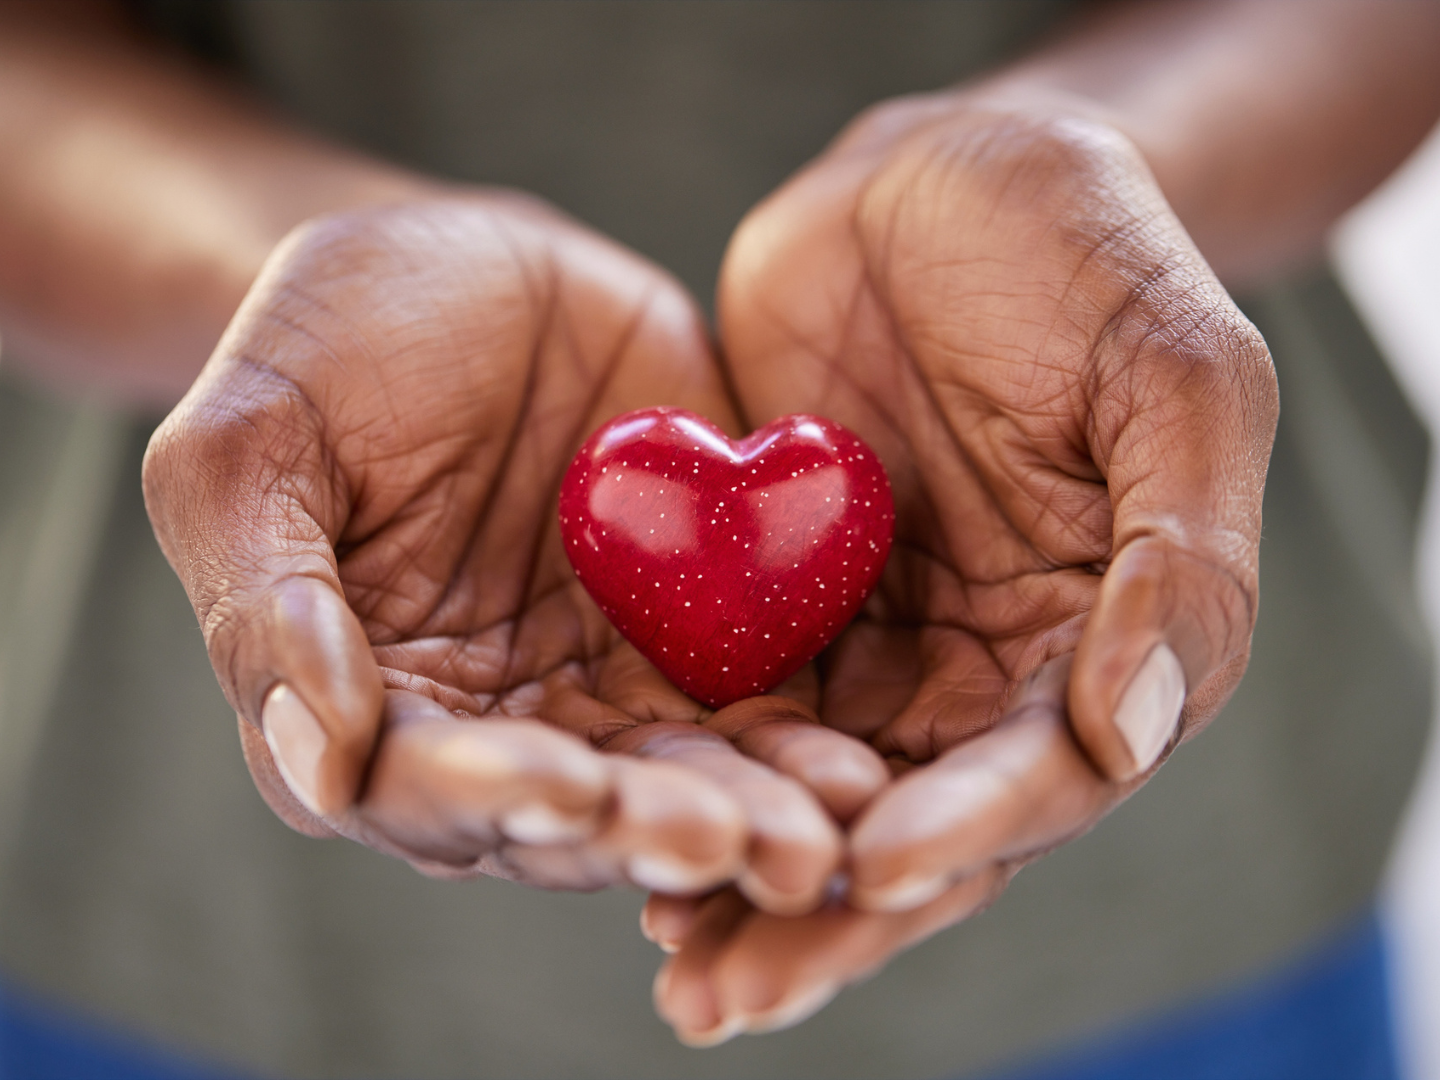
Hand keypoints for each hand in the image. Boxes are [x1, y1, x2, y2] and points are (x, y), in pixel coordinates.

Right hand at [143, 194, 865, 910]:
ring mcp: (600, 690)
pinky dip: (801, 747)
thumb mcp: (248, 444)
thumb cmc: (327, 345)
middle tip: (727, 842)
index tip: (562, 785)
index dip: (486, 796)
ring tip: (815, 835)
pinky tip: (857, 771)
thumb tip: (320, 763)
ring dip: (746, 819)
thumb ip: (268, 600)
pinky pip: (754, 707)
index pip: (414, 786)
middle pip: (567, 814)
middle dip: (646, 830)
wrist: (467, 271)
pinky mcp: (696, 640)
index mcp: (363, 707)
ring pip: (675, 781)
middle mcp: (489, 729)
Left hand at [650, 90, 1277, 1039]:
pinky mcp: (786, 604)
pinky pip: (737, 708)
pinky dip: (690, 774)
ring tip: (666, 953)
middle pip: (920, 824)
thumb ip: (1181, 556)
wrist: (948, 175)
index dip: (970, 829)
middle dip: (830, 910)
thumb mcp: (1176, 376)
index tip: (873, 869)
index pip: (1047, 773)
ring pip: (818, 792)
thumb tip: (1131, 734)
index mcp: (1108, 641)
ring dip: (745, 876)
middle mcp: (993, 670)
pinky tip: (618, 821)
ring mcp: (886, 645)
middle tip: (730, 990)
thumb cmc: (1090, 253)